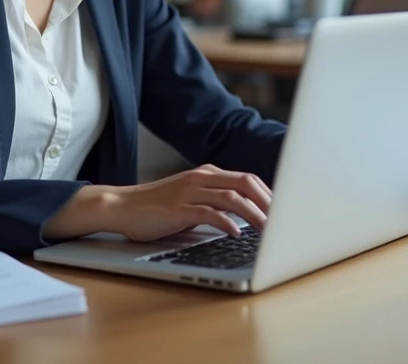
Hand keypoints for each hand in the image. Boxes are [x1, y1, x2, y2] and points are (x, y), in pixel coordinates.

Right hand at [45, 164, 271, 242]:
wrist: (122, 206)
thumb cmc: (157, 207)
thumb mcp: (191, 199)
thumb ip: (215, 202)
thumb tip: (246, 217)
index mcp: (207, 174)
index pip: (247, 178)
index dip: (269, 193)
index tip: (285, 210)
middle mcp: (201, 178)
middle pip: (245, 183)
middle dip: (268, 201)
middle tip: (284, 220)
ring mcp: (189, 191)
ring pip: (232, 197)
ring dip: (254, 214)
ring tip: (268, 229)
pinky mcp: (178, 208)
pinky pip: (208, 212)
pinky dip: (226, 222)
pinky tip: (236, 232)